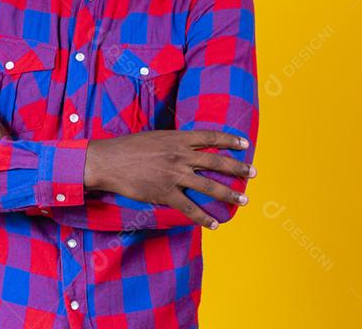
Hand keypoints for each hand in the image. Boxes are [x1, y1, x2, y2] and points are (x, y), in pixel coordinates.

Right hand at [84, 129, 255, 228]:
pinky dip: (204, 218)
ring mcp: (174, 175)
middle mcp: (179, 156)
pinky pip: (189, 208)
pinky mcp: (165, 194)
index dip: (230, 140)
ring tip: (243, 200)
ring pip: (209, 186)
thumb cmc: (128, 147)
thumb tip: (188, 148)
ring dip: (229, 194)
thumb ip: (174, 142)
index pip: (210, 137)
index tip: (245, 145)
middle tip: (253, 173)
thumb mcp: (155, 137)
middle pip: (216, 162)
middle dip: (238, 168)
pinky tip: (214, 223)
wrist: (108, 162)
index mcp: (177, 139)